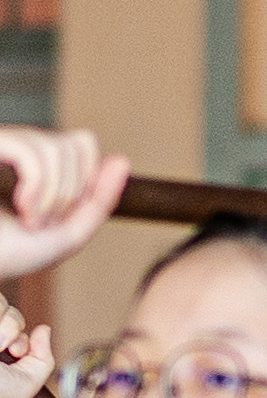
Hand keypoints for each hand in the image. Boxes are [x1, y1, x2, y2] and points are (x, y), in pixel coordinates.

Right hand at [0, 130, 120, 282]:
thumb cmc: (9, 254)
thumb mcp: (68, 233)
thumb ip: (99, 201)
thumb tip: (122, 160)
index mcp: (33, 161)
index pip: (82, 143)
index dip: (87, 181)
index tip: (63, 215)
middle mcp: (14, 144)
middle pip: (74, 145)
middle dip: (71, 194)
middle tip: (43, 223)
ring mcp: (1, 143)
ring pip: (57, 149)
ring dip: (54, 196)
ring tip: (30, 221)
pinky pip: (32, 155)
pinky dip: (38, 190)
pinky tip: (22, 209)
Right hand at [0, 299, 49, 397]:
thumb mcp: (22, 386)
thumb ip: (42, 361)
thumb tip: (44, 329)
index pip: (16, 329)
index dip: (21, 339)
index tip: (16, 353)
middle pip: (11, 312)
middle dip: (12, 328)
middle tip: (0, 347)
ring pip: (1, 300)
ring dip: (3, 323)